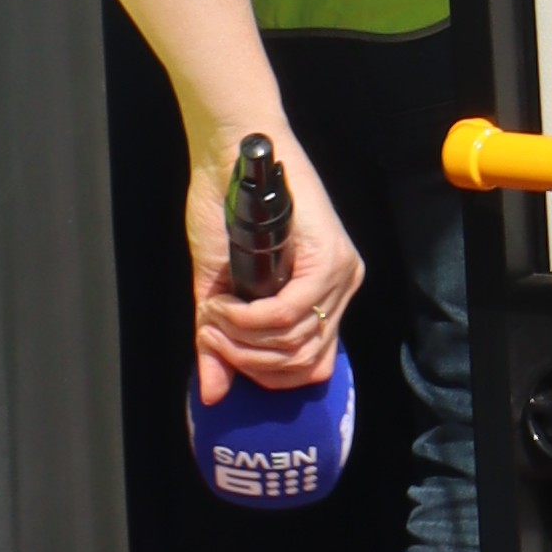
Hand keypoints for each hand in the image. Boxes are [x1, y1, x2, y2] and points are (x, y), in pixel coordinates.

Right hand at [189, 131, 362, 405]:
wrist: (231, 156)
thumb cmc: (225, 213)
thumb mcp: (220, 290)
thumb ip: (220, 341)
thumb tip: (213, 394)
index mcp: (324, 297)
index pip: (310, 369)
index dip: (261, 374)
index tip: (220, 352)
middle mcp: (341, 288)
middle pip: (302, 364)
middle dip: (246, 360)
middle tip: (210, 334)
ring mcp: (340, 273)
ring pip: (295, 343)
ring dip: (242, 340)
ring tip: (213, 314)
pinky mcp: (330, 256)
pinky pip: (290, 313)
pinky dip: (249, 320)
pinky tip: (224, 306)